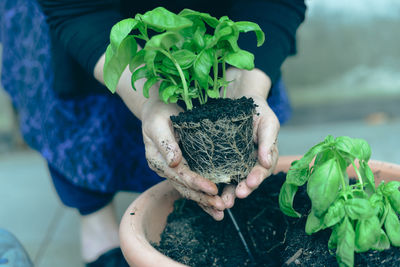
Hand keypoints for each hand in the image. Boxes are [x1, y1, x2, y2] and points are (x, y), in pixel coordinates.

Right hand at [94, 53, 226, 218]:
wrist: (157, 108)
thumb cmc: (158, 112)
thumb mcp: (158, 123)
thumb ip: (165, 142)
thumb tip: (174, 162)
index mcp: (158, 160)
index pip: (180, 175)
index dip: (196, 183)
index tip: (213, 189)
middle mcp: (165, 169)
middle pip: (185, 187)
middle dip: (203, 198)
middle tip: (221, 207)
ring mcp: (172, 170)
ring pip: (188, 190)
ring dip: (204, 202)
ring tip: (220, 212)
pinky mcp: (181, 167)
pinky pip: (191, 184)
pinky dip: (202, 195)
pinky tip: (213, 205)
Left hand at [220, 68, 279, 208]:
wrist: (241, 98)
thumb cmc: (258, 110)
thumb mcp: (268, 122)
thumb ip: (268, 142)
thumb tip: (267, 163)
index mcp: (263, 157)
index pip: (261, 171)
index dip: (256, 179)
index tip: (249, 184)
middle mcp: (249, 162)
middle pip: (245, 181)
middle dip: (239, 191)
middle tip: (232, 199)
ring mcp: (234, 161)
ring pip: (231, 180)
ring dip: (226, 192)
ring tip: (220, 202)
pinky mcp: (220, 157)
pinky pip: (217, 170)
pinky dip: (213, 180)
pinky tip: (206, 187)